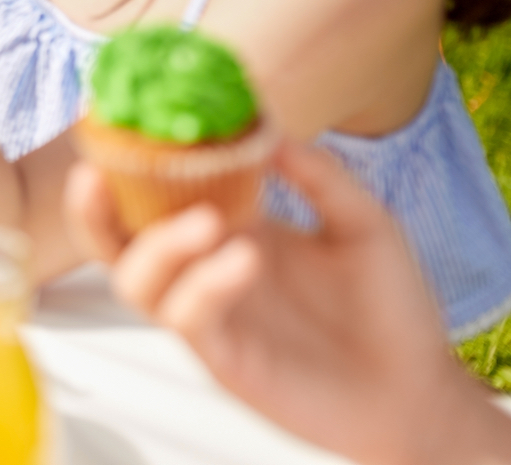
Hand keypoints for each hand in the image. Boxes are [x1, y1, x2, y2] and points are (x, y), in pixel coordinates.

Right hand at [66, 140, 510, 464]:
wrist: (419, 389)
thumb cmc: (390, 309)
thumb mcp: (363, 222)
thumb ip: (319, 175)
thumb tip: (267, 129)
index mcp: (230, 228)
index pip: (155, 192)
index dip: (127, 162)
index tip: (120, 120)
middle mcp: (203, 269)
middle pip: (115, 241)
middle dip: (92, 210)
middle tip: (95, 172)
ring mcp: (208, 314)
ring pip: (135, 282)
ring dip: (157, 245)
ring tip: (206, 221)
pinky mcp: (222, 357)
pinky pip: (188, 318)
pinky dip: (206, 284)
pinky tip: (246, 261)